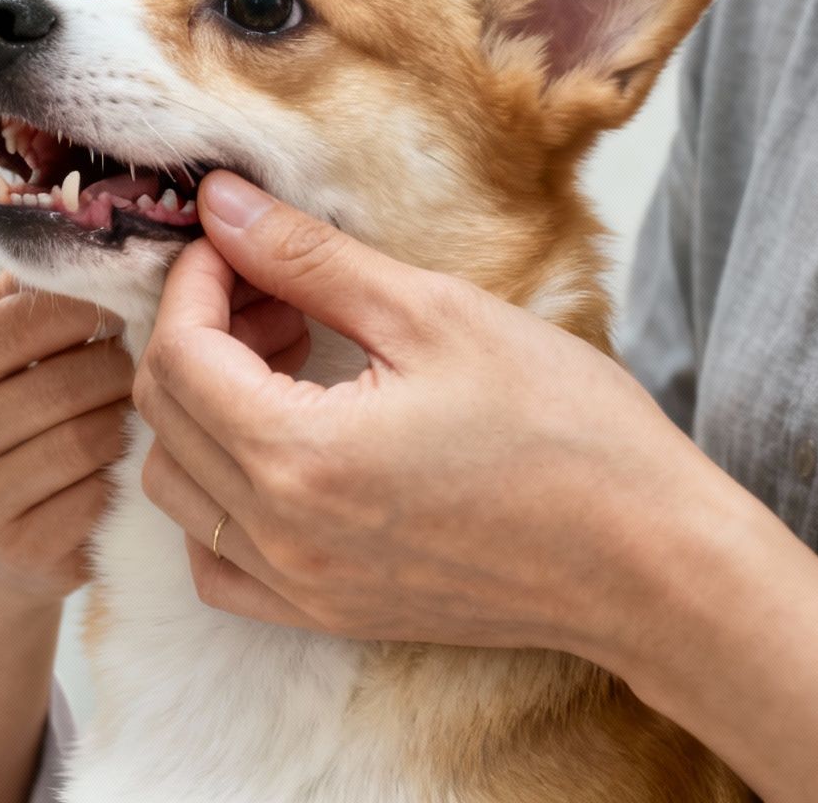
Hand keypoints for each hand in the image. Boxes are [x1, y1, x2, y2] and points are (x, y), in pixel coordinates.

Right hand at [0, 274, 130, 610]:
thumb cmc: (22, 416)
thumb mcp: (9, 348)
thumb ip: (33, 290)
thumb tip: (77, 219)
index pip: (25, 318)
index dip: (93, 304)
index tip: (135, 296)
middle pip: (69, 381)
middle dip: (125, 365)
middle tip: (163, 357)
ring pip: (91, 438)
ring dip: (136, 419)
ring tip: (158, 404)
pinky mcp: (24, 548)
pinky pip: (102, 497)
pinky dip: (131, 476)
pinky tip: (142, 462)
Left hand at [135, 172, 728, 658]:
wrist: (652, 563)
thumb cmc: (568, 431)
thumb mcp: (434, 313)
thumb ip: (308, 258)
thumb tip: (220, 205)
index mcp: (299, 456)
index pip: (177, 355)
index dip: (192, 282)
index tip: (237, 242)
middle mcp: (280, 535)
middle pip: (164, 418)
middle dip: (196, 334)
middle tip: (271, 289)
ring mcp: (299, 585)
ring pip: (178, 489)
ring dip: (206, 410)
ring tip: (287, 356)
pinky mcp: (327, 612)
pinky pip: (217, 563)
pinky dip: (220, 498)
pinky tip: (285, 444)